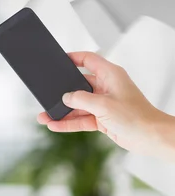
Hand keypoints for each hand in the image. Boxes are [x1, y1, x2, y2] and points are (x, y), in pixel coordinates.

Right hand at [38, 52, 173, 158]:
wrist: (150, 137)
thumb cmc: (135, 117)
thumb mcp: (103, 105)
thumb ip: (80, 99)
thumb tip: (65, 97)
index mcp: (110, 75)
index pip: (89, 60)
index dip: (74, 58)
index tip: (59, 60)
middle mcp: (106, 87)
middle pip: (79, 85)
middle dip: (62, 91)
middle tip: (47, 93)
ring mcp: (103, 104)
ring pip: (77, 105)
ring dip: (62, 111)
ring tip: (45, 115)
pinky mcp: (102, 119)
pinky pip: (81, 119)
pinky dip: (68, 123)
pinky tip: (55, 125)